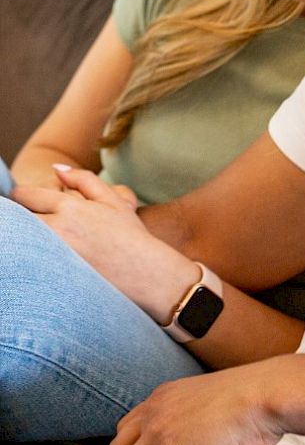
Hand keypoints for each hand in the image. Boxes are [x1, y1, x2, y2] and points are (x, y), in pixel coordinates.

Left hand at [12, 167, 191, 317]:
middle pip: (18, 218)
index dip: (20, 196)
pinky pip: (30, 261)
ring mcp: (54, 254)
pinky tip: (41, 256)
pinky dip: (30, 255)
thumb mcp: (112, 200)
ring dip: (24, 235)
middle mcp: (58, 229)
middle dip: (18, 215)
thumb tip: (56, 168)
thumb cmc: (130, 236)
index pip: (27, 196)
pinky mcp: (54, 276)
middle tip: (26, 217)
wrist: (145, 273)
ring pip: (22, 239)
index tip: (20, 200)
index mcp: (70, 207)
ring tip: (34, 237)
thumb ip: (83, 179)